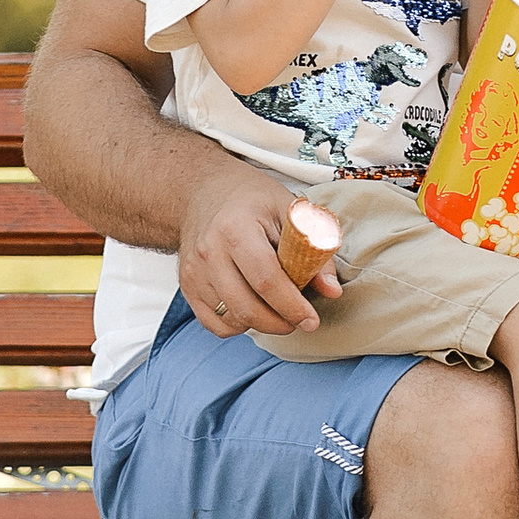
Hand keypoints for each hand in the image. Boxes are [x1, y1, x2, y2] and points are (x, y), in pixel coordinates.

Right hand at [178, 148, 339, 340]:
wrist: (203, 192)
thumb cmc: (251, 199)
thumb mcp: (289, 211)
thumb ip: (313, 251)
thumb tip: (332, 291)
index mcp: (236, 227)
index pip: (266, 280)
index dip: (292, 306)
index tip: (312, 320)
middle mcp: (209, 252)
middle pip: (246, 307)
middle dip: (280, 323)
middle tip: (299, 321)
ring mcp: (194, 271)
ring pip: (231, 319)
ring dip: (261, 325)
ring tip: (278, 310)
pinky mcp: (186, 286)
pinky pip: (213, 324)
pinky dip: (237, 326)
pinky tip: (252, 310)